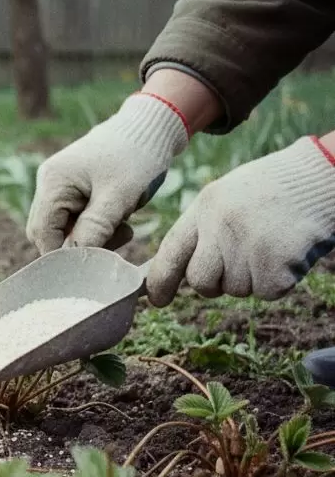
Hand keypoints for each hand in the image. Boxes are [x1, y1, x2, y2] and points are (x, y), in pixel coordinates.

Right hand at [26, 93, 189, 253]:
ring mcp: (59, 185)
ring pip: (63, 228)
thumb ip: (93, 230)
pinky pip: (74, 218)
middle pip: (47, 232)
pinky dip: (95, 226)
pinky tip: (118, 219)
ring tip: (122, 227)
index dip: (63, 253)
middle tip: (114, 241)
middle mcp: (48, 183)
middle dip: (77, 245)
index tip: (94, 261)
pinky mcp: (72, 188)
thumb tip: (76, 260)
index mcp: (53, 182)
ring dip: (89, 236)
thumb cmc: (136, 157)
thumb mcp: (117, 197)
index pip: (42, 233)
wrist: (151, 127)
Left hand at [147, 136, 334, 305]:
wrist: (322, 177)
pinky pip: (266, 293)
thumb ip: (202, 230)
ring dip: (251, 278)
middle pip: (200, 281)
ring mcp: (248, 247)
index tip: (157, 299)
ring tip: (269, 245)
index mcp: (204, 208)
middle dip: (213, 284)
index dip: (159, 281)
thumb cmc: (272, 190)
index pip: (170, 253)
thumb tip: (179, 272)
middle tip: (236, 266)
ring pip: (235, 289)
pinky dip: (277, 282)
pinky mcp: (276, 265)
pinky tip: (287, 254)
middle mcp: (221, 228)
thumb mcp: (225, 197)